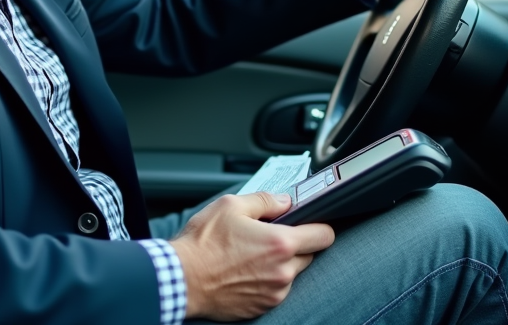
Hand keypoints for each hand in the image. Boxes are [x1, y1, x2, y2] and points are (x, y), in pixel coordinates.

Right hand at [169, 192, 334, 320]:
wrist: (182, 279)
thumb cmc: (203, 243)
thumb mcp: (231, 206)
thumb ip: (266, 200)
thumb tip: (285, 201)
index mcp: (280, 243)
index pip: (324, 235)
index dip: (321, 225)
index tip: (312, 222)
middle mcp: (283, 271)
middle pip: (310, 254)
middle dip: (296, 244)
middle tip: (270, 236)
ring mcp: (275, 292)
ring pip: (292, 273)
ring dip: (281, 263)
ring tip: (252, 254)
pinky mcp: (264, 306)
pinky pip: (277, 289)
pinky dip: (268, 279)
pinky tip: (246, 270)